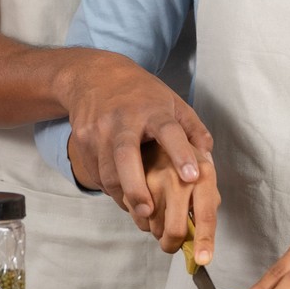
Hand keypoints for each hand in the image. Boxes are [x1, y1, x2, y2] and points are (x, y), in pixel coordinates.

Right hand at [59, 50, 213, 223]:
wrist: (94, 76)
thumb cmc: (141, 94)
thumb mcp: (172, 102)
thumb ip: (193, 130)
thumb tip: (207, 160)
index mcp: (152, 109)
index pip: (168, 130)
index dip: (180, 153)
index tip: (192, 176)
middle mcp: (122, 119)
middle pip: (125, 155)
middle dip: (136, 186)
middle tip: (148, 210)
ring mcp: (98, 130)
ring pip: (107, 171)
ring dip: (123, 195)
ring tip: (140, 211)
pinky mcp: (82, 141)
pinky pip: (96, 174)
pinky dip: (110, 189)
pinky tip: (123, 193)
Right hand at [135, 141, 219, 265]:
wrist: (129, 112)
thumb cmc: (170, 134)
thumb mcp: (200, 152)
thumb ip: (208, 181)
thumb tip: (211, 211)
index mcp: (201, 168)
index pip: (205, 212)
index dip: (205, 238)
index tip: (202, 259)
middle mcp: (175, 173)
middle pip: (175, 229)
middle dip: (174, 244)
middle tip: (172, 244)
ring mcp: (148, 178)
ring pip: (151, 226)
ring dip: (153, 228)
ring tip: (157, 210)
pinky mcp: (123, 179)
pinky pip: (130, 213)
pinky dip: (136, 213)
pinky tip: (141, 198)